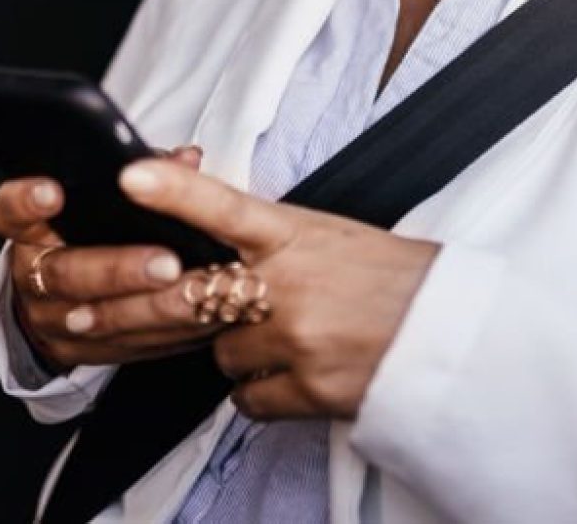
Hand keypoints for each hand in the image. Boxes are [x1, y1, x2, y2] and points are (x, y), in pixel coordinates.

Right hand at [0, 146, 218, 370]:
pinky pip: (120, 346)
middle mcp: (31, 274)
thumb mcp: (95, 198)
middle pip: (64, 273)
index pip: (8, 213)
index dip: (25, 202)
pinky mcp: (74, 351)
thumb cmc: (83, 231)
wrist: (53, 296)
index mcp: (29, 229)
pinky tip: (195, 318)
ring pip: (93, 318)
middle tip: (166, 262)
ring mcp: (50, 318)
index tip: (53, 191)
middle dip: (118, 269)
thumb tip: (186, 159)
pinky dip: (161, 333)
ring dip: (147, 308)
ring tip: (187, 292)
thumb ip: (138, 175)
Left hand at [117, 158, 440, 420]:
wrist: (445, 331)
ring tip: (284, 336)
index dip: (174, 191)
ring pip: (220, 352)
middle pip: (197, 295)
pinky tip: (292, 371)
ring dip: (240, 349)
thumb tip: (216, 236)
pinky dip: (261, 390)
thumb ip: (268, 235)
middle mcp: (289, 285)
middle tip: (183, 300)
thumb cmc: (388, 275)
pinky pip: (247, 399)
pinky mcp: (308, 390)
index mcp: (294, 233)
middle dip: (178, 302)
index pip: (223, 206)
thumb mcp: (327, 233)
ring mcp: (296, 339)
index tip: (130, 177)